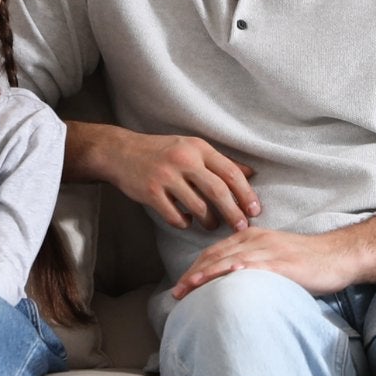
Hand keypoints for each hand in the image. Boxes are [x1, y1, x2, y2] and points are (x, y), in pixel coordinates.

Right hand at [106, 130, 258, 232]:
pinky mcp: (150, 192)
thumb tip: (251, 174)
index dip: (246, 193)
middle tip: (241, 227)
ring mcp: (166, 176)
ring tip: (211, 225)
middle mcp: (183, 160)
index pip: (230, 172)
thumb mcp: (192, 148)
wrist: (120, 152)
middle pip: (218, 191)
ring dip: (209, 221)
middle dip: (234, 213)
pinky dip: (184, 223)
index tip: (255, 210)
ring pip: (198, 207)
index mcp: (198, 148)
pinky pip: (175, 216)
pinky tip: (186, 221)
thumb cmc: (162, 152)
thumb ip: (220, 161)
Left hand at [170, 225, 375, 300]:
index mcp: (251, 237)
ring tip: (190, 287)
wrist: (339, 256)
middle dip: (194, 274)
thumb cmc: (307, 262)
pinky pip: (257, 266)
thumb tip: (231, 285)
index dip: (195, 268)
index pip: (215, 252)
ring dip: (208, 274)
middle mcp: (256, 240)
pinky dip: (240, 270)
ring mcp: (270, 250)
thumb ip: (252, 266)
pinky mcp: (284, 263)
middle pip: (216, 255)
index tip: (180, 285)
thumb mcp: (273, 258)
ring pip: (231, 259)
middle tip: (176, 292)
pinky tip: (227, 278)